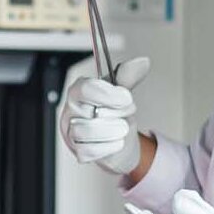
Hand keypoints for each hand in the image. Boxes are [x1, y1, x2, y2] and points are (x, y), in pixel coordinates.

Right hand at [59, 57, 150, 175]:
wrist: (122, 142)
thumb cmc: (117, 116)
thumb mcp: (123, 95)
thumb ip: (128, 78)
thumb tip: (142, 62)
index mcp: (79, 91)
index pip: (85, 89)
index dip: (107, 94)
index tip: (127, 98)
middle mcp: (71, 110)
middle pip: (87, 111)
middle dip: (115, 113)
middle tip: (127, 113)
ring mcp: (71, 132)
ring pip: (85, 131)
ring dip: (112, 131)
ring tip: (122, 128)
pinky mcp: (77, 151)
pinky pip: (88, 151)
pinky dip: (108, 148)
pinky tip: (116, 142)